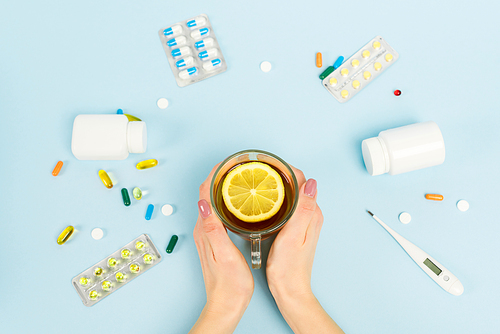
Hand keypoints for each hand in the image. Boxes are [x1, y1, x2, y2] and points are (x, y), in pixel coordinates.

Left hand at [189, 164, 253, 333]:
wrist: (227, 304)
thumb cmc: (229, 284)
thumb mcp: (224, 255)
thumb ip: (213, 229)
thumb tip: (203, 202)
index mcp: (205, 229)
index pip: (204, 192)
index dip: (215, 173)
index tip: (228, 162)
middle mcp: (203, 229)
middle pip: (207, 193)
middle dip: (220, 176)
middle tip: (237, 165)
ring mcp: (209, 234)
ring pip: (213, 202)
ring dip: (222, 187)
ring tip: (238, 177)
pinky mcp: (216, 239)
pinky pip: (218, 213)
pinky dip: (226, 201)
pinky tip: (238, 202)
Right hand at [267, 167, 343, 333]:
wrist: (290, 290)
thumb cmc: (289, 267)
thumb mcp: (293, 236)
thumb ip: (303, 209)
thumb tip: (310, 182)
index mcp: (311, 214)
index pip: (302, 180)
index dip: (285, 168)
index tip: (268, 163)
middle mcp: (310, 215)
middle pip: (296, 184)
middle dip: (280, 174)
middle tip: (259, 169)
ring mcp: (303, 222)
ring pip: (291, 195)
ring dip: (278, 185)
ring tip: (259, 180)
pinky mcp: (295, 228)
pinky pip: (287, 206)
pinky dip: (276, 198)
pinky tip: (263, 201)